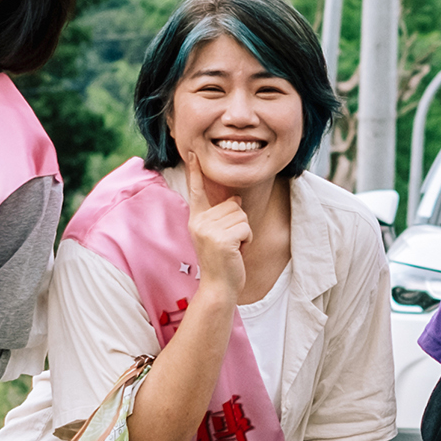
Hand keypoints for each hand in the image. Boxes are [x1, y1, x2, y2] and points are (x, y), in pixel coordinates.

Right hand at [183, 158, 250, 302]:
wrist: (218, 287)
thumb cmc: (222, 261)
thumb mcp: (220, 235)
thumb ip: (223, 216)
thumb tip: (236, 199)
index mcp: (196, 219)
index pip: (197, 191)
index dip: (195, 171)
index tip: (193, 153)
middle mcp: (199, 222)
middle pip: (233, 205)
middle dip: (239, 224)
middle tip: (229, 243)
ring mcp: (208, 230)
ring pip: (241, 215)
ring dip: (244, 232)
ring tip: (233, 248)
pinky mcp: (221, 239)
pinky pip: (246, 227)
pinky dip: (247, 240)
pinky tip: (237, 252)